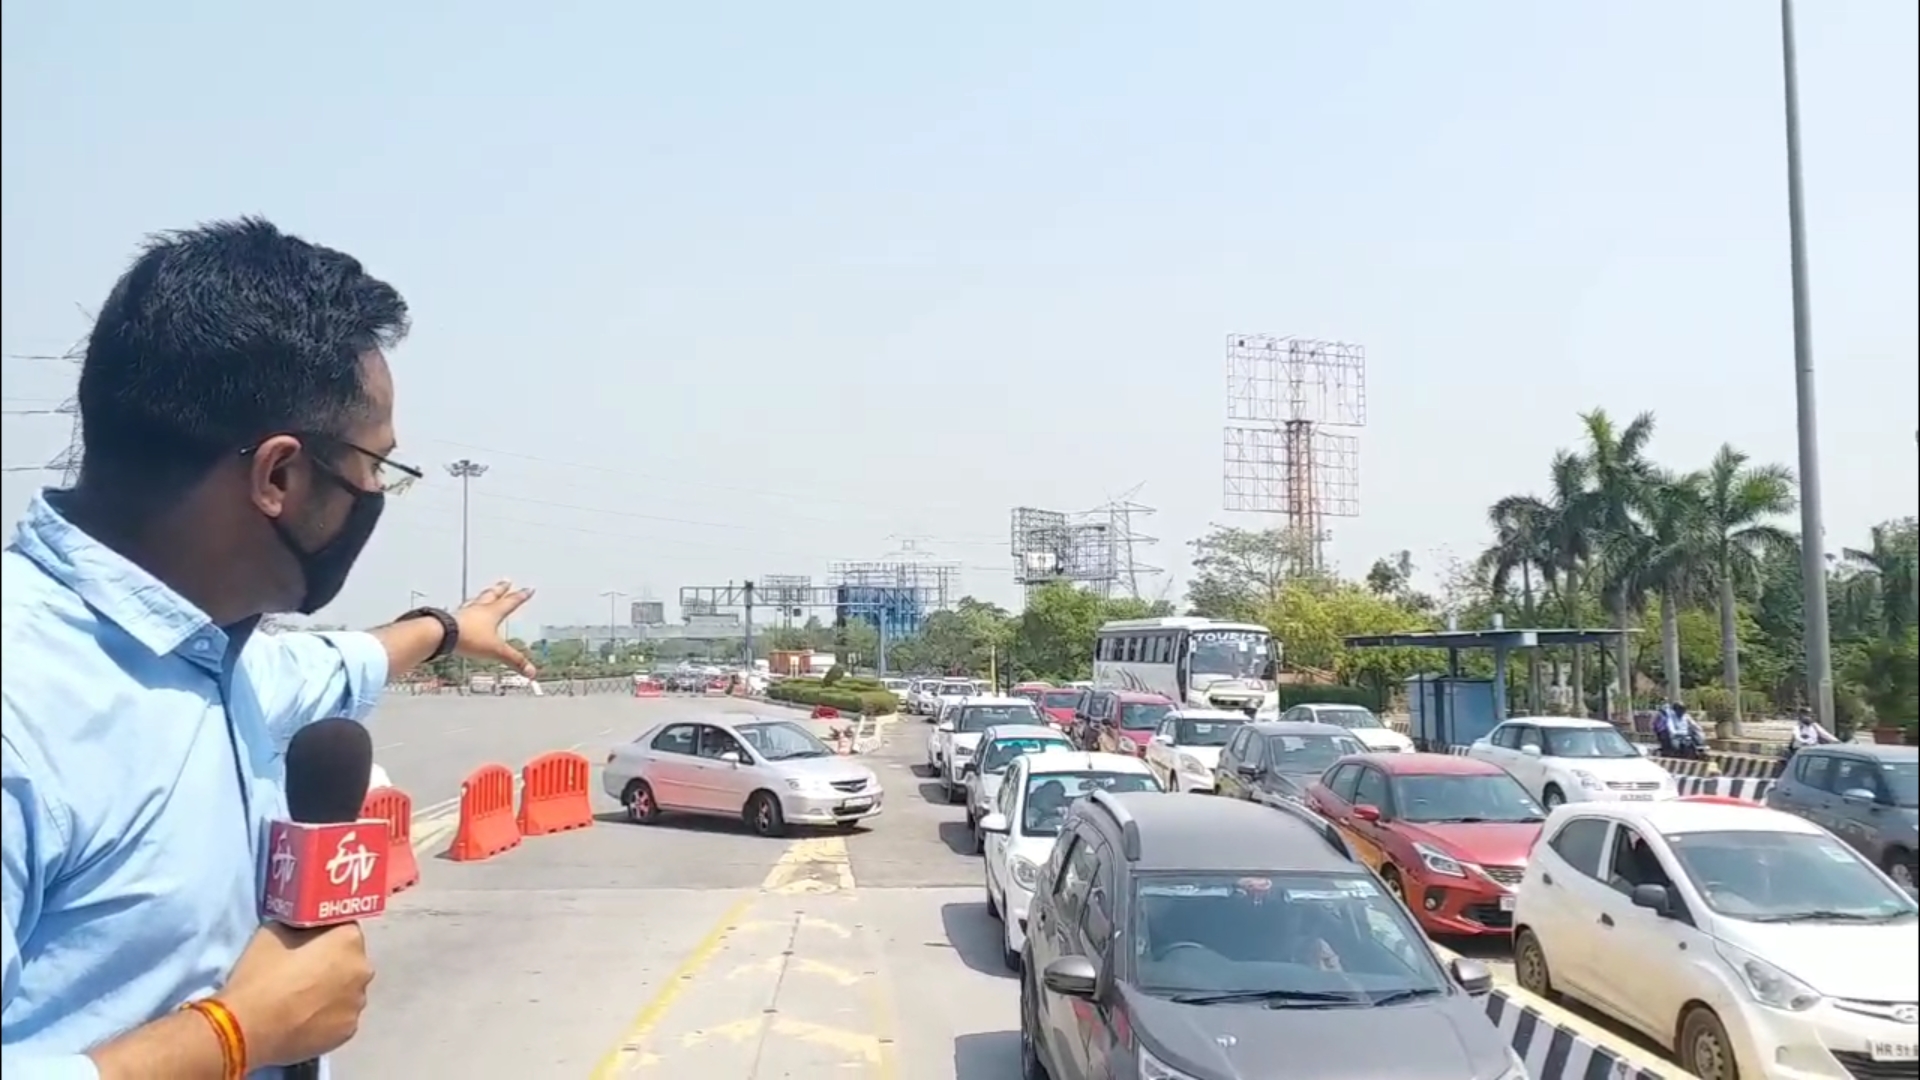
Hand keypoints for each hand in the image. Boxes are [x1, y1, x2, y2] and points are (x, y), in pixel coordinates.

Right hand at [221, 922, 372, 1066]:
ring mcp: (357, 1004)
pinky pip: (340, 1016)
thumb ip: (299, 926)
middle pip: (349, 961)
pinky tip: (304, 1019)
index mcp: (349, 940)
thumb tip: (305, 931)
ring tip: (302, 1001)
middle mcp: (363, 970)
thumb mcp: (274, 930)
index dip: (324, 935)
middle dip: (332, 963)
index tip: (306, 944)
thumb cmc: (261, 974)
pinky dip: (328, 1016)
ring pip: (347, 990)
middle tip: (303, 973)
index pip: (343, 929)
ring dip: (333, 991)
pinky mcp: (348, 1031)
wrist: (247, 1028)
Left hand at [454, 579, 536, 676]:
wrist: (441, 635)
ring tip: (484, 595)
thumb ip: (514, 660)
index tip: (527, 589)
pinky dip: (466, 610)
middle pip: (493, 595)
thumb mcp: (496, 651)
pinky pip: (462, 611)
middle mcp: (479, 609)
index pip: (511, 602)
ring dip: (483, 597)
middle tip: (505, 583)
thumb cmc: (467, 637)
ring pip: (477, 600)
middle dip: (501, 589)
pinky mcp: (452, 619)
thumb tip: (530, 670)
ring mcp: (464, 613)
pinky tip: (464, 614)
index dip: (521, 596)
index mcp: (493, 613)